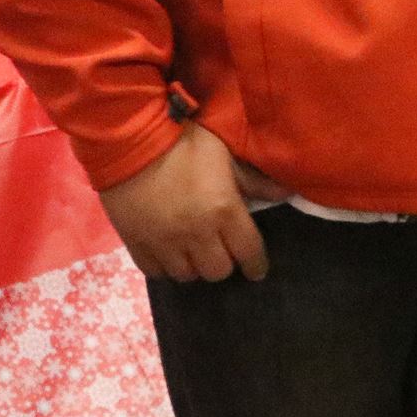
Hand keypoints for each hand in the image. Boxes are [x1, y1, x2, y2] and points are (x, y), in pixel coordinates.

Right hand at [99, 124, 272, 281]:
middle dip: (224, 262)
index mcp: (224, 211)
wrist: (130, 140)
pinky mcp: (135, 243)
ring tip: (194, 252)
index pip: (248, 253)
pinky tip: (168, 254)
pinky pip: (155, 272)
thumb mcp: (225, 155)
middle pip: (218, 271)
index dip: (256, 265)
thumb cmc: (185, 142)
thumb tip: (287, 194)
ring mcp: (164, 242)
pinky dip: (165, 267)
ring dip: (194, 266)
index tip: (256, 269)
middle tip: (222, 250)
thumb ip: (254, 181)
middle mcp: (196, 234)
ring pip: (187, 275)